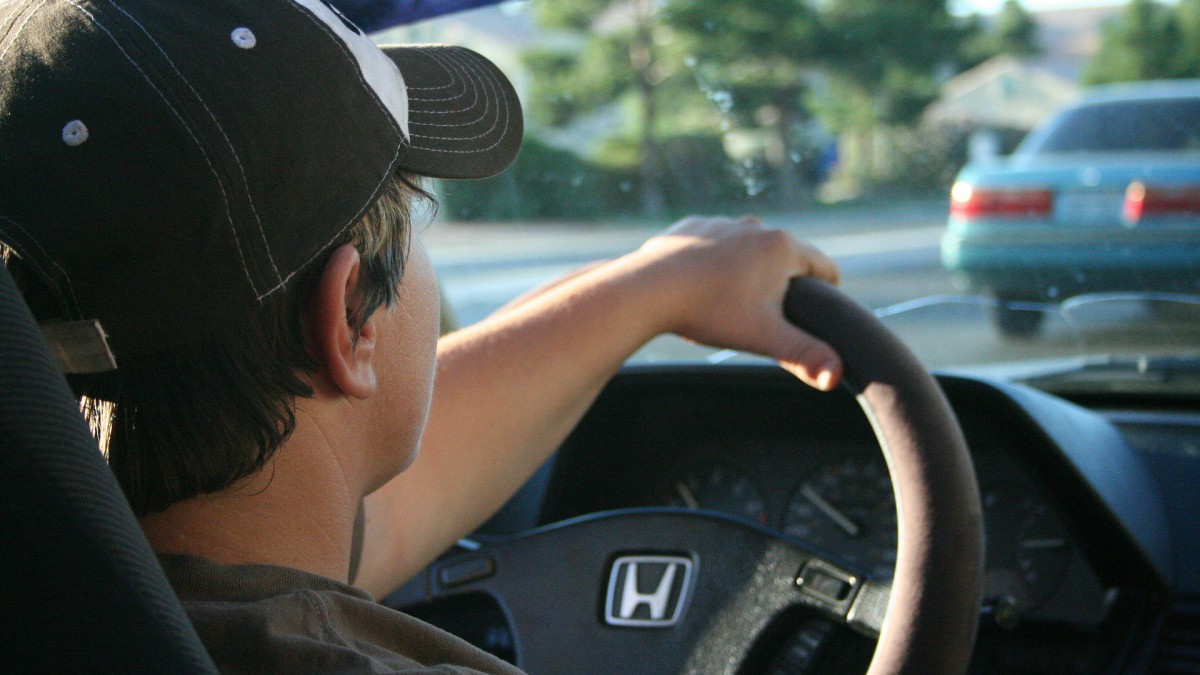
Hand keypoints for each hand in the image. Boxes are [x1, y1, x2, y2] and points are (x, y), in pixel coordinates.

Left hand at [633, 215, 841, 390]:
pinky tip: (703, 283)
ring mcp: (722, 222)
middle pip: (786, 257)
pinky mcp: (692, 226)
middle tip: (771, 314)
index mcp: (783, 247)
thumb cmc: (710, 311)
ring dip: (748, 269)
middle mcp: (756, 226)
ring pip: (749, 248)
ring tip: (733, 300)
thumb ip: (805, 355)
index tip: (819, 312)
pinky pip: (714, 244)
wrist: (649, 289)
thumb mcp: (764, 337)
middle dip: (783, 283)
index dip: (827, 293)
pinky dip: (714, 261)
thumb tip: (837, 377)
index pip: (824, 268)